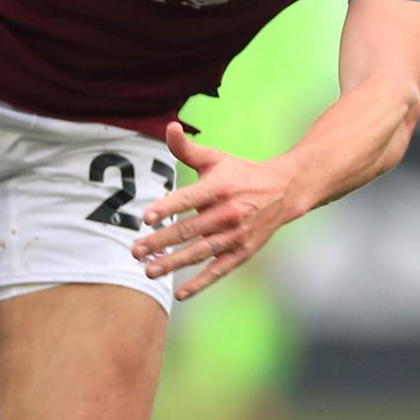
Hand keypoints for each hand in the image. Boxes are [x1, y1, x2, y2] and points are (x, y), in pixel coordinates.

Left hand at [130, 124, 300, 300]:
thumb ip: (187, 148)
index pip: (189, 199)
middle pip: (189, 230)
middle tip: (135, 250)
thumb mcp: (216, 158)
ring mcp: (236, 235)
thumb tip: (169, 126)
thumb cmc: (241, 173)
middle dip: (160, 242)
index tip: (147, 217)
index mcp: (219, 188)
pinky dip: (201, 283)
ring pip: (200, 252)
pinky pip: (219, 270)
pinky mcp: (242, 252)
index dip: (168, 207)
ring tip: (149, 270)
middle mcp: (228, 213)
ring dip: (174, 263)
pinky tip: (180, 293)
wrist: (285, 191)